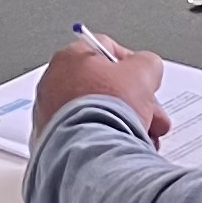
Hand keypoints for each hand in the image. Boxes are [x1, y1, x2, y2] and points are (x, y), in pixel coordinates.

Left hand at [35, 28, 169, 139]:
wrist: (93, 152)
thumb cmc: (110, 109)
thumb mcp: (144, 71)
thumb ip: (147, 62)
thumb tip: (145, 68)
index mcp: (70, 58)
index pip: (107, 50)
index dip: (133, 65)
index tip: (144, 80)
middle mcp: (53, 82)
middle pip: (104, 85)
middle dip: (134, 101)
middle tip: (151, 113)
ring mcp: (50, 114)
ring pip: (97, 112)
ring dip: (125, 122)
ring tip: (143, 136)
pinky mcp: (52, 140)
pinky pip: (86, 134)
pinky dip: (105, 139)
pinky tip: (123, 147)